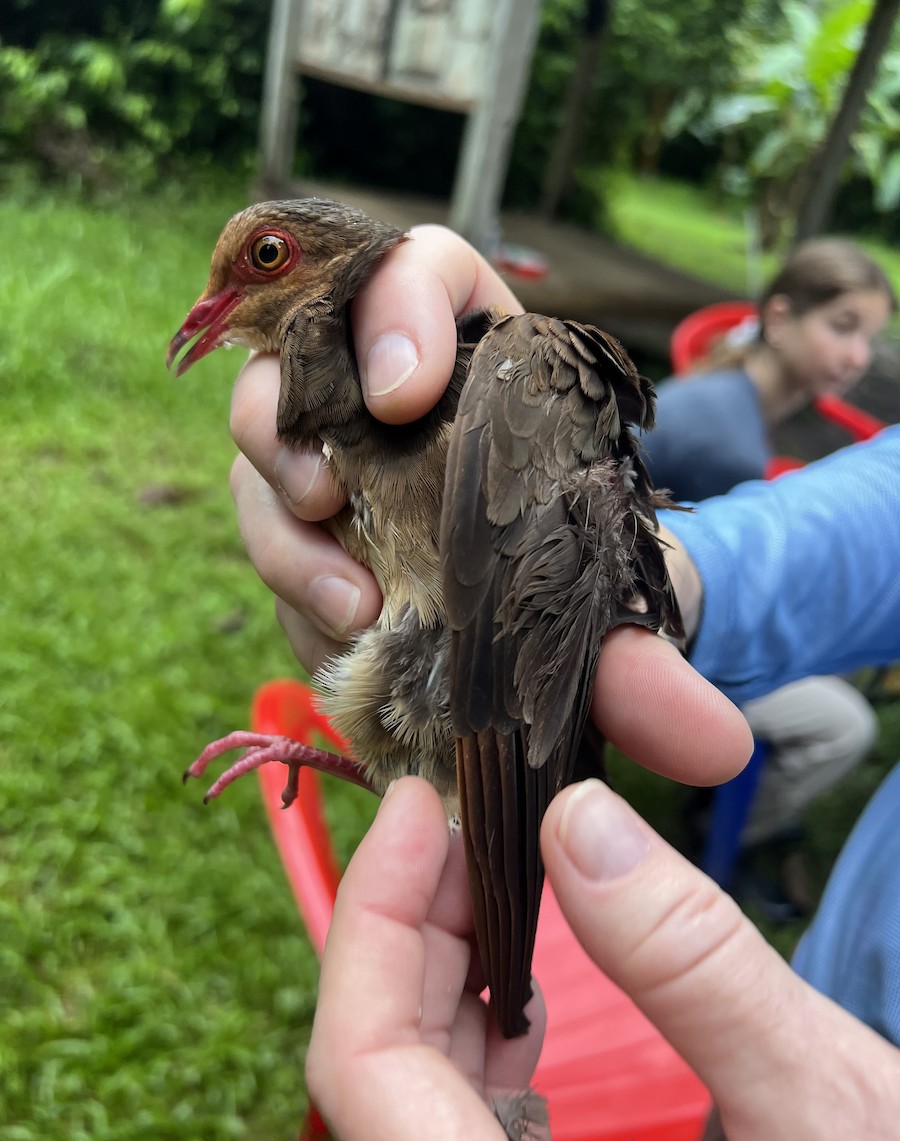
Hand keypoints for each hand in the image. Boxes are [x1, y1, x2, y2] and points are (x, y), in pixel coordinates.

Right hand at [230, 223, 747, 785]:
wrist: (551, 625)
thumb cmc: (590, 574)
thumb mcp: (623, 605)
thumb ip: (652, 658)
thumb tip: (709, 743)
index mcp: (482, 356)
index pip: (419, 272)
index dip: (393, 306)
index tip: (402, 392)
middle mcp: (393, 392)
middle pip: (297, 357)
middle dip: (289, 423)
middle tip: (327, 496)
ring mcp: (339, 461)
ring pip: (263, 457)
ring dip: (283, 529)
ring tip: (351, 605)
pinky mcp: (310, 533)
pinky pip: (270, 547)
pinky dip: (293, 593)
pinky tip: (345, 636)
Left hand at [307, 771, 899, 1140]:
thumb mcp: (823, 1112)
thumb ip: (693, 970)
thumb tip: (577, 821)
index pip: (365, 1075)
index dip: (372, 923)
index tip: (418, 810)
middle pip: (378, 1067)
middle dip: (408, 922)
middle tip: (458, 815)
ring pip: (417, 1088)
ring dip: (440, 964)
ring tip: (485, 869)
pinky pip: (470, 1116)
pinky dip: (479, 1020)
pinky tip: (514, 972)